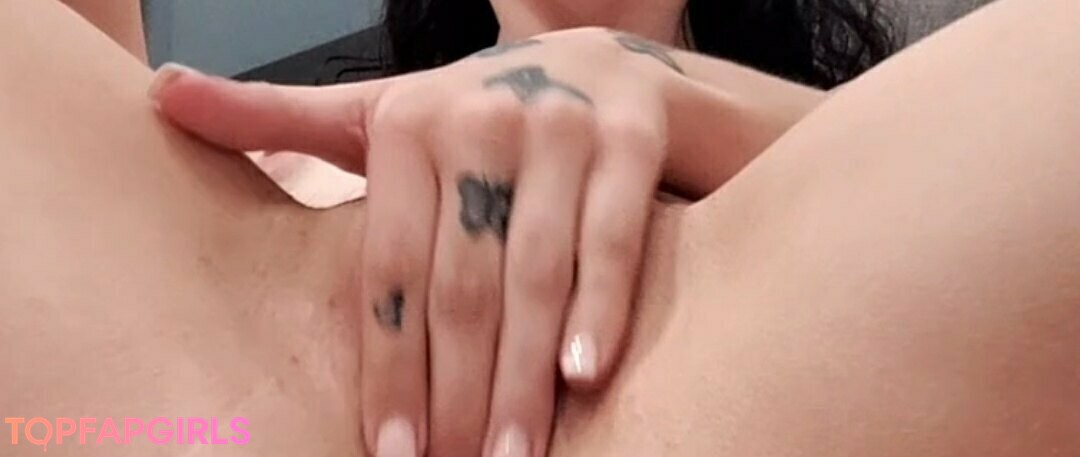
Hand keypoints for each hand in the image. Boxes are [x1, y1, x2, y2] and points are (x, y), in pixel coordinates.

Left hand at [150, 27, 716, 456]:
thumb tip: (160, 97)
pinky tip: (583, 378)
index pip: (389, 269)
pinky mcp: (634, 135)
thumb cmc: (484, 109)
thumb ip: (282, 117)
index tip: (390, 449)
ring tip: (510, 456)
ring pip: (534, 272)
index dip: (388, 368)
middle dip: (456, 393)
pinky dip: (601, 309)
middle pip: (461, 284)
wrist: (610, 62)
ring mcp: (562, 126)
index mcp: (409, 125)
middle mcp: (482, 118)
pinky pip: (612, 236)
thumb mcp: (386, 113)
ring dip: (522, 377)